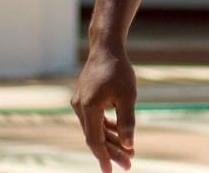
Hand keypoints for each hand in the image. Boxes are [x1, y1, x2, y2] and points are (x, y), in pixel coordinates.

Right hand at [72, 46, 137, 171]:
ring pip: (95, 129)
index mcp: (89, 107)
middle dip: (112, 151)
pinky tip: (119, 134)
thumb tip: (128, 145)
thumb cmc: (119, 69)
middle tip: (129, 164)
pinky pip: (94, 119)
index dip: (104, 157)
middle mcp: (80, 107)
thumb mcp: (128, 96)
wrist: (106, 47)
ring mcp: (80, 103)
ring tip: (128, 153)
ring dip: (110, 140)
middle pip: (95, 136)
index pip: (95, 139)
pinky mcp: (84, 99)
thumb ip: (127, 121)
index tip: (111, 172)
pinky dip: (106, 128)